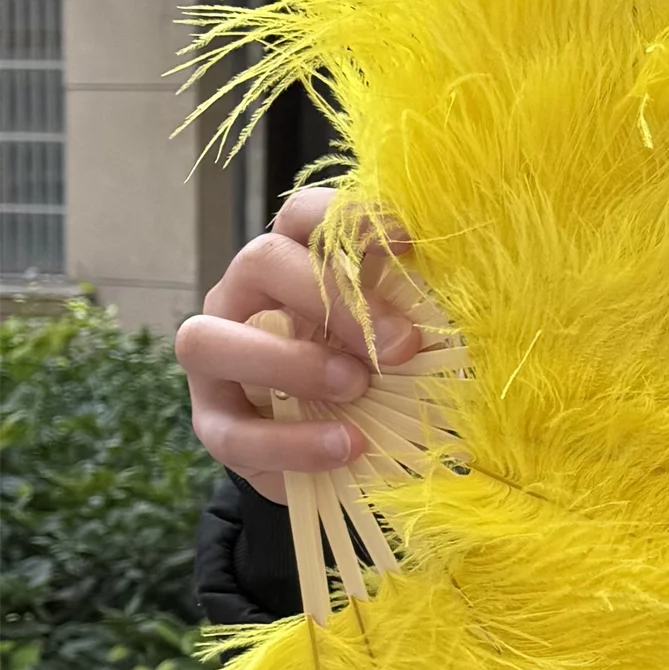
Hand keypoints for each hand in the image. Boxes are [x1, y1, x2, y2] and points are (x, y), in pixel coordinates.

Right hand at [174, 190, 418, 503]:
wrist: (342, 453)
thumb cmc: (378, 377)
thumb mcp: (397, 340)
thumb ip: (409, 315)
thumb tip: (460, 297)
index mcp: (292, 264)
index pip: (300, 216)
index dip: (345, 217)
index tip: (408, 241)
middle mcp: (243, 299)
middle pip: (260, 261)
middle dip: (330, 296)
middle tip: (400, 345)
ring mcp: (214, 361)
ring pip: (208, 339)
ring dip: (290, 362)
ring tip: (356, 387)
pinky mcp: (211, 424)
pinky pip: (232, 431)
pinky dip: (294, 441)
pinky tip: (348, 445)